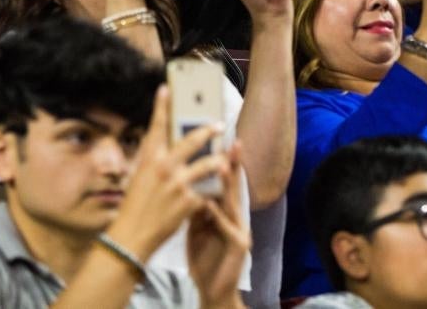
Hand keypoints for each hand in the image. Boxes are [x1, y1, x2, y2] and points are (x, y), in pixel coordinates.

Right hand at [107, 86, 229, 259]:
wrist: (132, 237)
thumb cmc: (133, 208)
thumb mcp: (138, 179)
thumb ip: (153, 163)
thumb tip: (166, 150)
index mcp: (148, 159)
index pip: (156, 127)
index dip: (161, 106)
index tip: (167, 89)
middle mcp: (164, 167)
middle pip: (191, 140)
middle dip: (207, 130)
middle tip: (219, 125)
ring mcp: (178, 183)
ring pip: (207, 164)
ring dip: (218, 161)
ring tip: (224, 160)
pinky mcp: (189, 201)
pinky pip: (206, 190)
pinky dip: (209, 192)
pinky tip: (213, 195)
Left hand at [187, 143, 249, 306]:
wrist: (212, 290)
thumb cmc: (204, 255)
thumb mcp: (198, 225)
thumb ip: (196, 203)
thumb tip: (187, 178)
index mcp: (224, 211)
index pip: (224, 181)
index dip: (224, 159)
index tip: (221, 136)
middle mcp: (235, 217)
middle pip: (234, 186)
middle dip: (233, 163)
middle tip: (232, 140)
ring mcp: (240, 231)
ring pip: (233, 203)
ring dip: (227, 184)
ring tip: (221, 164)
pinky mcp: (239, 247)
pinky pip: (226, 228)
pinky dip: (218, 216)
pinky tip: (210, 204)